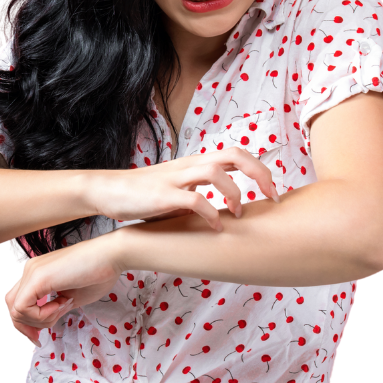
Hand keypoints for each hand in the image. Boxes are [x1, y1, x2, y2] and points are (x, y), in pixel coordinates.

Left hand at [5, 236, 121, 346]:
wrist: (112, 255)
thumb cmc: (99, 273)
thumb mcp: (72, 298)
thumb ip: (55, 309)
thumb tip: (45, 322)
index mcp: (38, 274)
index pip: (18, 302)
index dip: (27, 323)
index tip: (40, 335)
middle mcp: (31, 270)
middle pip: (12, 306)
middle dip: (27, 326)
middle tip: (43, 334)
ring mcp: (32, 272)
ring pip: (16, 310)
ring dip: (39, 320)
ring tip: (64, 308)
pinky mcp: (38, 276)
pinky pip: (23, 307)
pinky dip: (41, 315)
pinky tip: (61, 306)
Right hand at [90, 147, 278, 229]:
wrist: (109, 191)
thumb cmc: (145, 194)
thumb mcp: (178, 189)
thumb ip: (200, 193)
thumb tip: (226, 211)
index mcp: (195, 163)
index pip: (236, 154)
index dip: (260, 170)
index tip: (273, 193)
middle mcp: (189, 165)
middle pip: (234, 154)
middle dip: (259, 174)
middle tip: (272, 198)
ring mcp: (176, 178)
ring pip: (216, 172)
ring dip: (235, 193)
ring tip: (238, 214)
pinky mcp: (163, 195)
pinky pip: (195, 200)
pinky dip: (211, 214)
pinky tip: (216, 228)